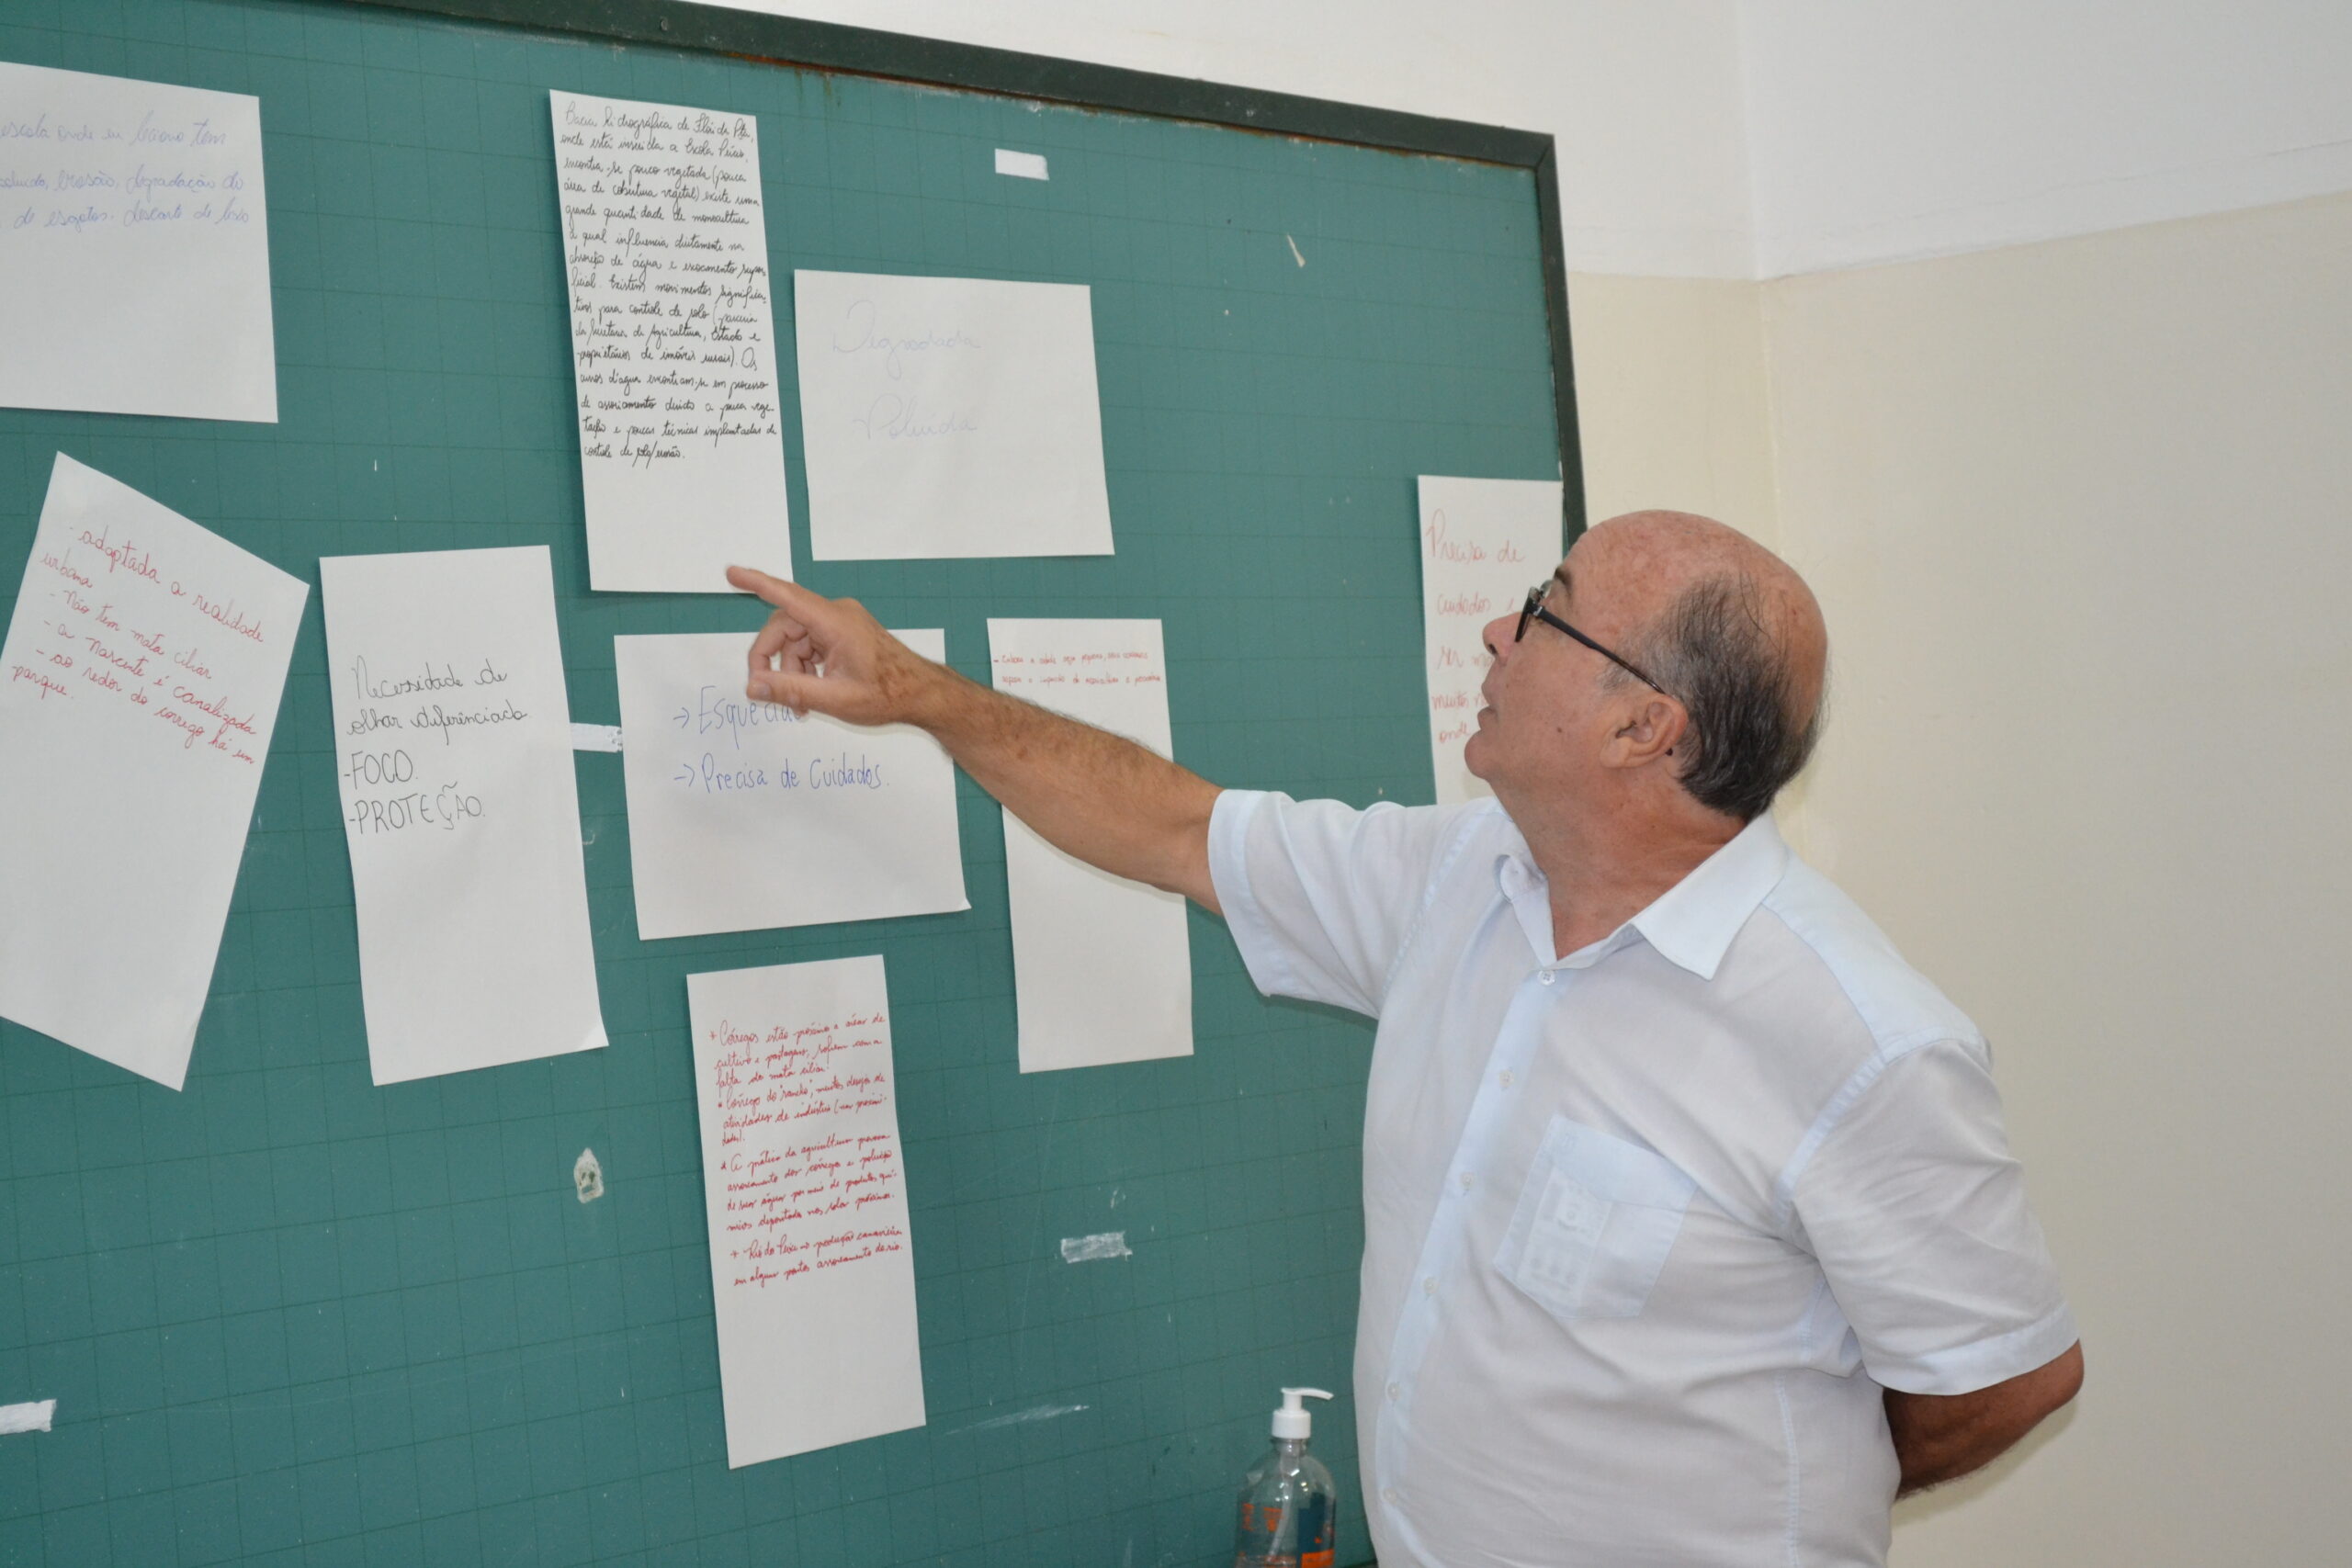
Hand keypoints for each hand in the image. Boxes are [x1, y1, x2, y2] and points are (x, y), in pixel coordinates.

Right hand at [726, 564, 938, 727]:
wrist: (921, 694)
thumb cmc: (887, 695)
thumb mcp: (834, 699)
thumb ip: (790, 691)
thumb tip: (752, 687)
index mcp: (835, 622)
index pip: (787, 597)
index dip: (756, 584)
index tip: (731, 573)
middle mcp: (836, 614)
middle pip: (783, 626)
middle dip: (770, 659)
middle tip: (763, 691)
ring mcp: (840, 622)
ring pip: (795, 638)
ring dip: (789, 669)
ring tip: (798, 705)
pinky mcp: (843, 633)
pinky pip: (810, 644)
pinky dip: (804, 668)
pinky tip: (809, 695)